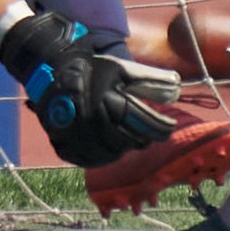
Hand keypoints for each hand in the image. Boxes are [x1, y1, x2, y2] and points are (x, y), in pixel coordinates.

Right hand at [0, 12, 180, 167]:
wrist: (51, 72)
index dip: (161, 128)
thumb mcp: (122, 69)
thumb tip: (177, 90)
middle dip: (144, 137)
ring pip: (113, 154)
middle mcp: (94, 123)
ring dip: (126, 147)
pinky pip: (93, 160)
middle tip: (150, 134)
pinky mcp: (67, 148)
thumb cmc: (92, 70)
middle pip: (131, 142)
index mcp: (111, 102)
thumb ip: (150, 80)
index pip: (145, 124)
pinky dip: (106, 155)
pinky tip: (112, 146)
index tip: (170, 128)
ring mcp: (78, 138)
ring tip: (131, 138)